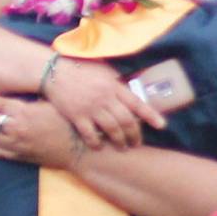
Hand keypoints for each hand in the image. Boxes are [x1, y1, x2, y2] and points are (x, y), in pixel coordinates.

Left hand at [0, 96, 84, 168]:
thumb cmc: (67, 123)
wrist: (76, 149)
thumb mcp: (52, 104)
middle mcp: (16, 127)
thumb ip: (36, 98)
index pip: (0, 104)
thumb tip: (29, 90)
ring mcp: (16, 143)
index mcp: (23, 111)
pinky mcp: (21, 156)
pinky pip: (1, 153)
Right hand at [42, 57, 165, 149]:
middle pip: (126, 120)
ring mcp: (91, 107)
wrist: (55, 71)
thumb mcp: (104, 71)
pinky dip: (96, 142)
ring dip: (119, 141)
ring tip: (122, 147)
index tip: (161, 125)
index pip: (137, 102)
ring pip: (112, 129)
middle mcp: (105, 97)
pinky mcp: (76, 115)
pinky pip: (90, 134)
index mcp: (114, 86)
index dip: (151, 115)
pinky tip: (99, 146)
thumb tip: (132, 92)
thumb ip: (117, 83)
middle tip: (136, 143)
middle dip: (134, 135)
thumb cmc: (81, 69)